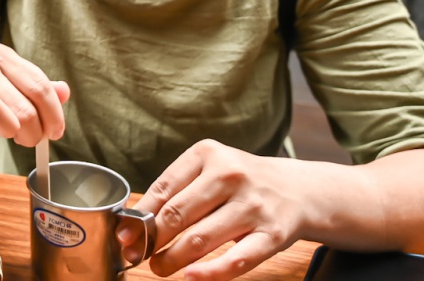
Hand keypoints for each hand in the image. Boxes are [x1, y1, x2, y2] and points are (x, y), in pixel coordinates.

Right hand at [0, 44, 68, 148]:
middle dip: (34, 129)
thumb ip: (39, 90)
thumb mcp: (15, 89)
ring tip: (13, 136)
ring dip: (10, 130)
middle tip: (33, 140)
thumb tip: (64, 91)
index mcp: (3, 56)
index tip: (56, 132)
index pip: (39, 84)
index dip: (53, 113)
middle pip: (22, 102)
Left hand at [129, 140, 307, 280]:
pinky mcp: (272, 234)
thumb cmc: (241, 182)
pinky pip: (237, 258)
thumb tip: (135, 222)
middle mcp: (231, 175)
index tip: (125, 234)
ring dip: (174, 259)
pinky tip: (191, 277)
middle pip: (178, 214)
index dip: (140, 216)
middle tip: (138, 256)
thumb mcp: (210, 169)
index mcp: (208, 154)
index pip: (164, 188)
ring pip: (202, 238)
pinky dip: (211, 272)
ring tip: (159, 268)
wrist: (298, 189)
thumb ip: (177, 189)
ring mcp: (253, 205)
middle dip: (152, 241)